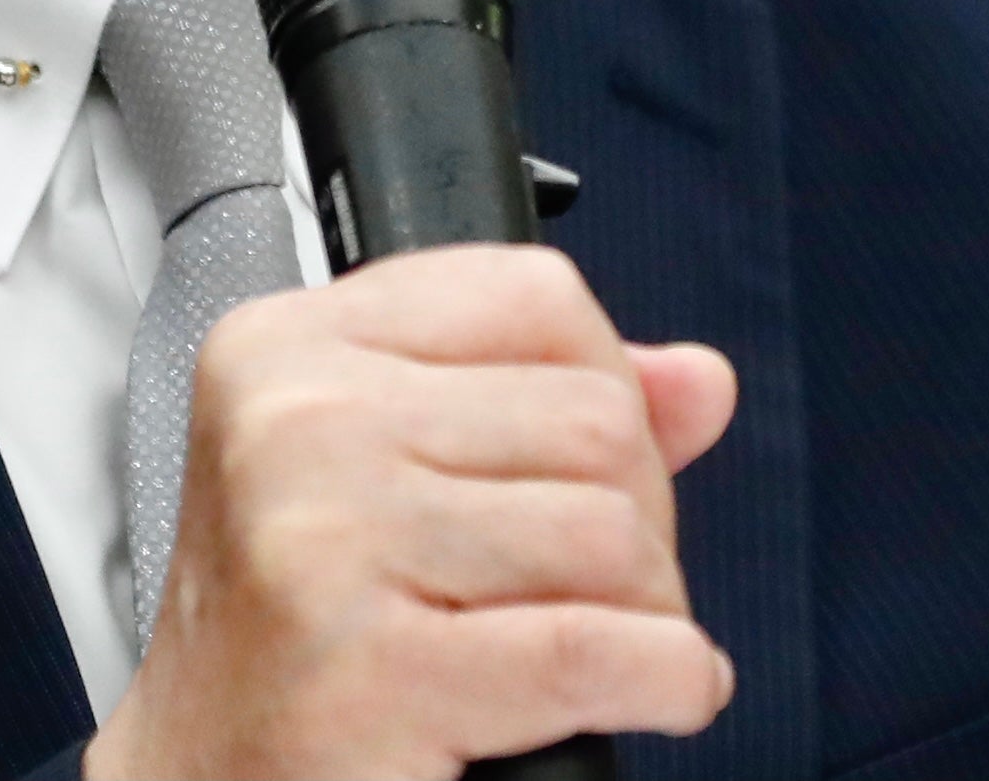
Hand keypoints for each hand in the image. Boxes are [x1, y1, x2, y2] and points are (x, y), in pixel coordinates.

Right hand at [87, 245, 738, 779]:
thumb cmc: (296, 640)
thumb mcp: (386, 479)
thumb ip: (542, 406)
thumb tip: (700, 381)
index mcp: (288, 350)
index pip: (537, 297)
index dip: (606, 387)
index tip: (576, 471)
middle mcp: (295, 426)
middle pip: (594, 416)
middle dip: (636, 515)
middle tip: (587, 588)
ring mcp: (325, 543)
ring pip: (610, 531)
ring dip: (648, 612)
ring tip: (599, 650)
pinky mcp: (370, 672)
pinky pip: (595, 650)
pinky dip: (664, 679)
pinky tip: (656, 693)